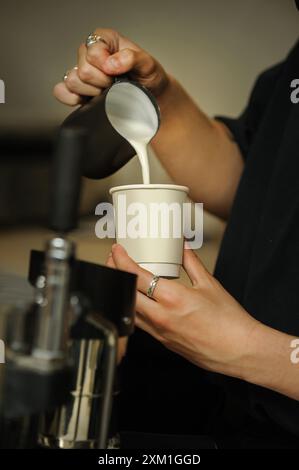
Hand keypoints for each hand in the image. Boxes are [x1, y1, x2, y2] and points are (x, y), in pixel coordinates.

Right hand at [53, 28, 169, 105]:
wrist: (151, 97)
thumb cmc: (148, 78)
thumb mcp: (148, 65)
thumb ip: (132, 58)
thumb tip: (111, 64)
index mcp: (105, 40)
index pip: (93, 51)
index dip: (105, 66)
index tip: (117, 73)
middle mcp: (90, 53)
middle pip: (82, 70)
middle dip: (101, 82)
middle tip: (115, 85)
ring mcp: (82, 71)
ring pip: (72, 81)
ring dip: (91, 92)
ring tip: (106, 93)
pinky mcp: (77, 90)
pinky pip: (62, 91)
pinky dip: (72, 98)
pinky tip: (88, 100)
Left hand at [106, 243, 259, 379]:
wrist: (238, 350)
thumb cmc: (228, 321)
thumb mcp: (209, 284)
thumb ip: (191, 262)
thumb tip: (183, 247)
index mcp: (172, 298)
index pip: (136, 275)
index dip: (122, 260)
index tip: (117, 250)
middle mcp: (161, 316)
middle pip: (125, 292)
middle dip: (115, 273)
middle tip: (114, 260)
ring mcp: (159, 331)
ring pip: (129, 309)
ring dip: (122, 290)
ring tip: (124, 276)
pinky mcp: (162, 341)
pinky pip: (139, 322)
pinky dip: (133, 307)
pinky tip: (139, 299)